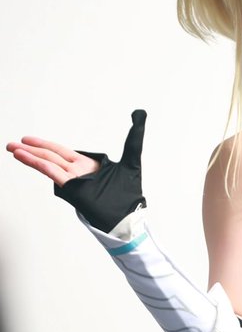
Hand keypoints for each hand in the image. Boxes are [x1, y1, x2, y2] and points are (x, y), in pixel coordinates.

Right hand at [7, 110, 146, 232]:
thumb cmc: (129, 194)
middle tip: (12, 144)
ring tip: (11, 149)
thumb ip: (134, 137)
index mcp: (87, 165)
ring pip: (48, 161)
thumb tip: (139, 113)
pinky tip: (24, 156)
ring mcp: (73, 179)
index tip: (28, 140)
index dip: (44, 144)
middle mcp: (77, 171)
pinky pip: (52, 171)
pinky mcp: (72, 188)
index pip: (61, 151)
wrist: (127, 218)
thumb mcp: (132, 160)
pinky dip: (37, 162)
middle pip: (50, 154)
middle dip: (30, 148)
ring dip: (29, 154)